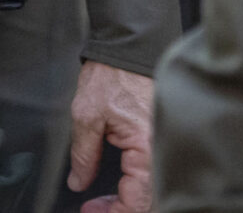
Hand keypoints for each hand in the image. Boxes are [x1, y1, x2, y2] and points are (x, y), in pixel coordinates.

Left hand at [66, 61, 155, 212]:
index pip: (137, 201)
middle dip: (121, 209)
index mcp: (147, 148)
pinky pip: (152, 173)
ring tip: (103, 201)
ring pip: (152, 190)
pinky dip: (136, 184)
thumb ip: (83, 155)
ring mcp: (163, 144)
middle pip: (149, 201)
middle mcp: (161, 150)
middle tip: (94, 209)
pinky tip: (119, 185)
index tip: (90, 212)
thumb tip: (79, 181)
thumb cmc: (114, 73)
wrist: (130, 46)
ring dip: (128, 200)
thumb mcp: (87, 115)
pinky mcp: (160, 138)